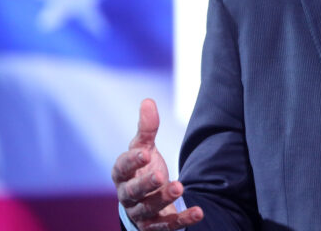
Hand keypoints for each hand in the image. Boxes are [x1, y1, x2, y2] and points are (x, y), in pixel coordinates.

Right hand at [111, 99, 203, 229]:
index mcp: (122, 174)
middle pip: (133, 191)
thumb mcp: (144, 148)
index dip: (132, 161)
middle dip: (146, 184)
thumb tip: (148, 101)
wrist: (146, 200)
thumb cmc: (143, 169)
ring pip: (149, 209)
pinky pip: (168, 226)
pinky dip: (183, 220)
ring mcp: (141, 212)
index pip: (122, 168)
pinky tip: (198, 212)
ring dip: (163, 199)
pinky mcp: (155, 226)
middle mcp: (128, 195)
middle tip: (161, 175)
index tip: (145, 153)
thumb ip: (147, 129)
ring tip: (180, 187)